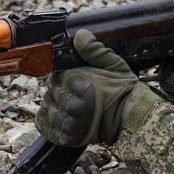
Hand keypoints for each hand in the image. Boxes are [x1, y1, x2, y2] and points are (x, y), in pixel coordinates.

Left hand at [35, 30, 139, 146]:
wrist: (129, 120)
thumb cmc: (123, 93)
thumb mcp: (114, 66)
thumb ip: (95, 50)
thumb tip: (80, 35)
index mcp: (84, 87)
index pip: (59, 76)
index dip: (66, 75)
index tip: (76, 78)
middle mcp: (74, 107)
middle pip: (52, 90)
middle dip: (60, 88)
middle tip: (74, 91)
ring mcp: (69, 125)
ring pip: (47, 106)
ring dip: (54, 103)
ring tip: (69, 102)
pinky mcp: (66, 138)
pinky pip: (44, 125)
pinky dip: (45, 119)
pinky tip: (54, 113)